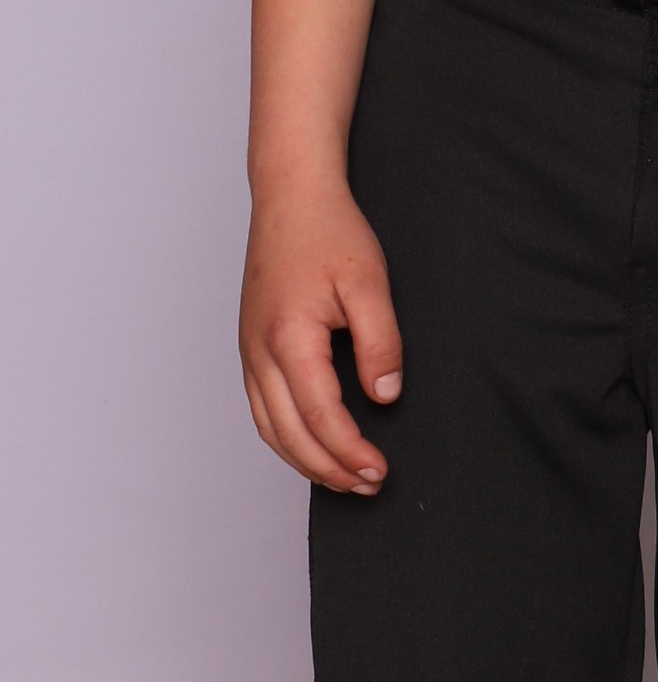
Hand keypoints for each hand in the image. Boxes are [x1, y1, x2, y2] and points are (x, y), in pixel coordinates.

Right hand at [240, 177, 402, 492]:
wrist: (291, 197)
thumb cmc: (330, 233)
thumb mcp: (369, 282)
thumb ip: (380, 342)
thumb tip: (384, 396)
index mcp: (288, 339)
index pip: (320, 416)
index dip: (349, 451)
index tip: (378, 470)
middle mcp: (259, 353)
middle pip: (289, 434)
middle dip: (329, 468)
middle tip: (367, 484)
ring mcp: (248, 352)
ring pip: (269, 428)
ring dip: (305, 460)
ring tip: (343, 477)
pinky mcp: (250, 348)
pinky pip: (261, 409)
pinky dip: (285, 437)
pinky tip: (311, 445)